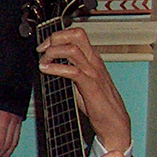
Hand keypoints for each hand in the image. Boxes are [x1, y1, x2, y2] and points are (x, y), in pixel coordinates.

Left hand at [38, 27, 131, 154]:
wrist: (114, 121)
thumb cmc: (98, 102)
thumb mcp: (81, 80)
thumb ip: (70, 68)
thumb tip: (49, 62)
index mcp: (92, 58)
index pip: (77, 34)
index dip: (57, 35)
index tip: (44, 46)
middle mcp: (94, 61)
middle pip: (76, 35)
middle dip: (55, 38)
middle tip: (42, 50)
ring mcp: (93, 72)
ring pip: (72, 50)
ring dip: (52, 53)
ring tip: (43, 62)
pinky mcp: (91, 86)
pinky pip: (73, 71)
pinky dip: (55, 68)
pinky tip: (46, 70)